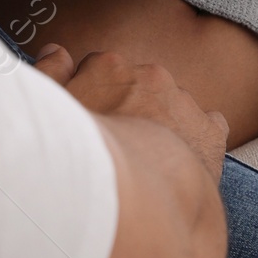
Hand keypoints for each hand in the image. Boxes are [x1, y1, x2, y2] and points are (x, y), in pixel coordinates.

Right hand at [35, 43, 228, 184]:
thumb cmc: (78, 160)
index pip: (98, 69)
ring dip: (161, 122)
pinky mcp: (210, 131)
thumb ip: (49, 74)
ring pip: (171, 105)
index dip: (93, 97)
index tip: (92, 122)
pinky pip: (208, 125)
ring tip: (145, 162)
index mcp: (109, 67)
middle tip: (116, 146)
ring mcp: (184, 103)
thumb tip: (57, 51)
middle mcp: (150, 76)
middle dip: (128, 107)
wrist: (132, 206)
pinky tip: (181, 161)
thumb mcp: (47, 112)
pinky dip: (197, 138)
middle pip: (136, 86)